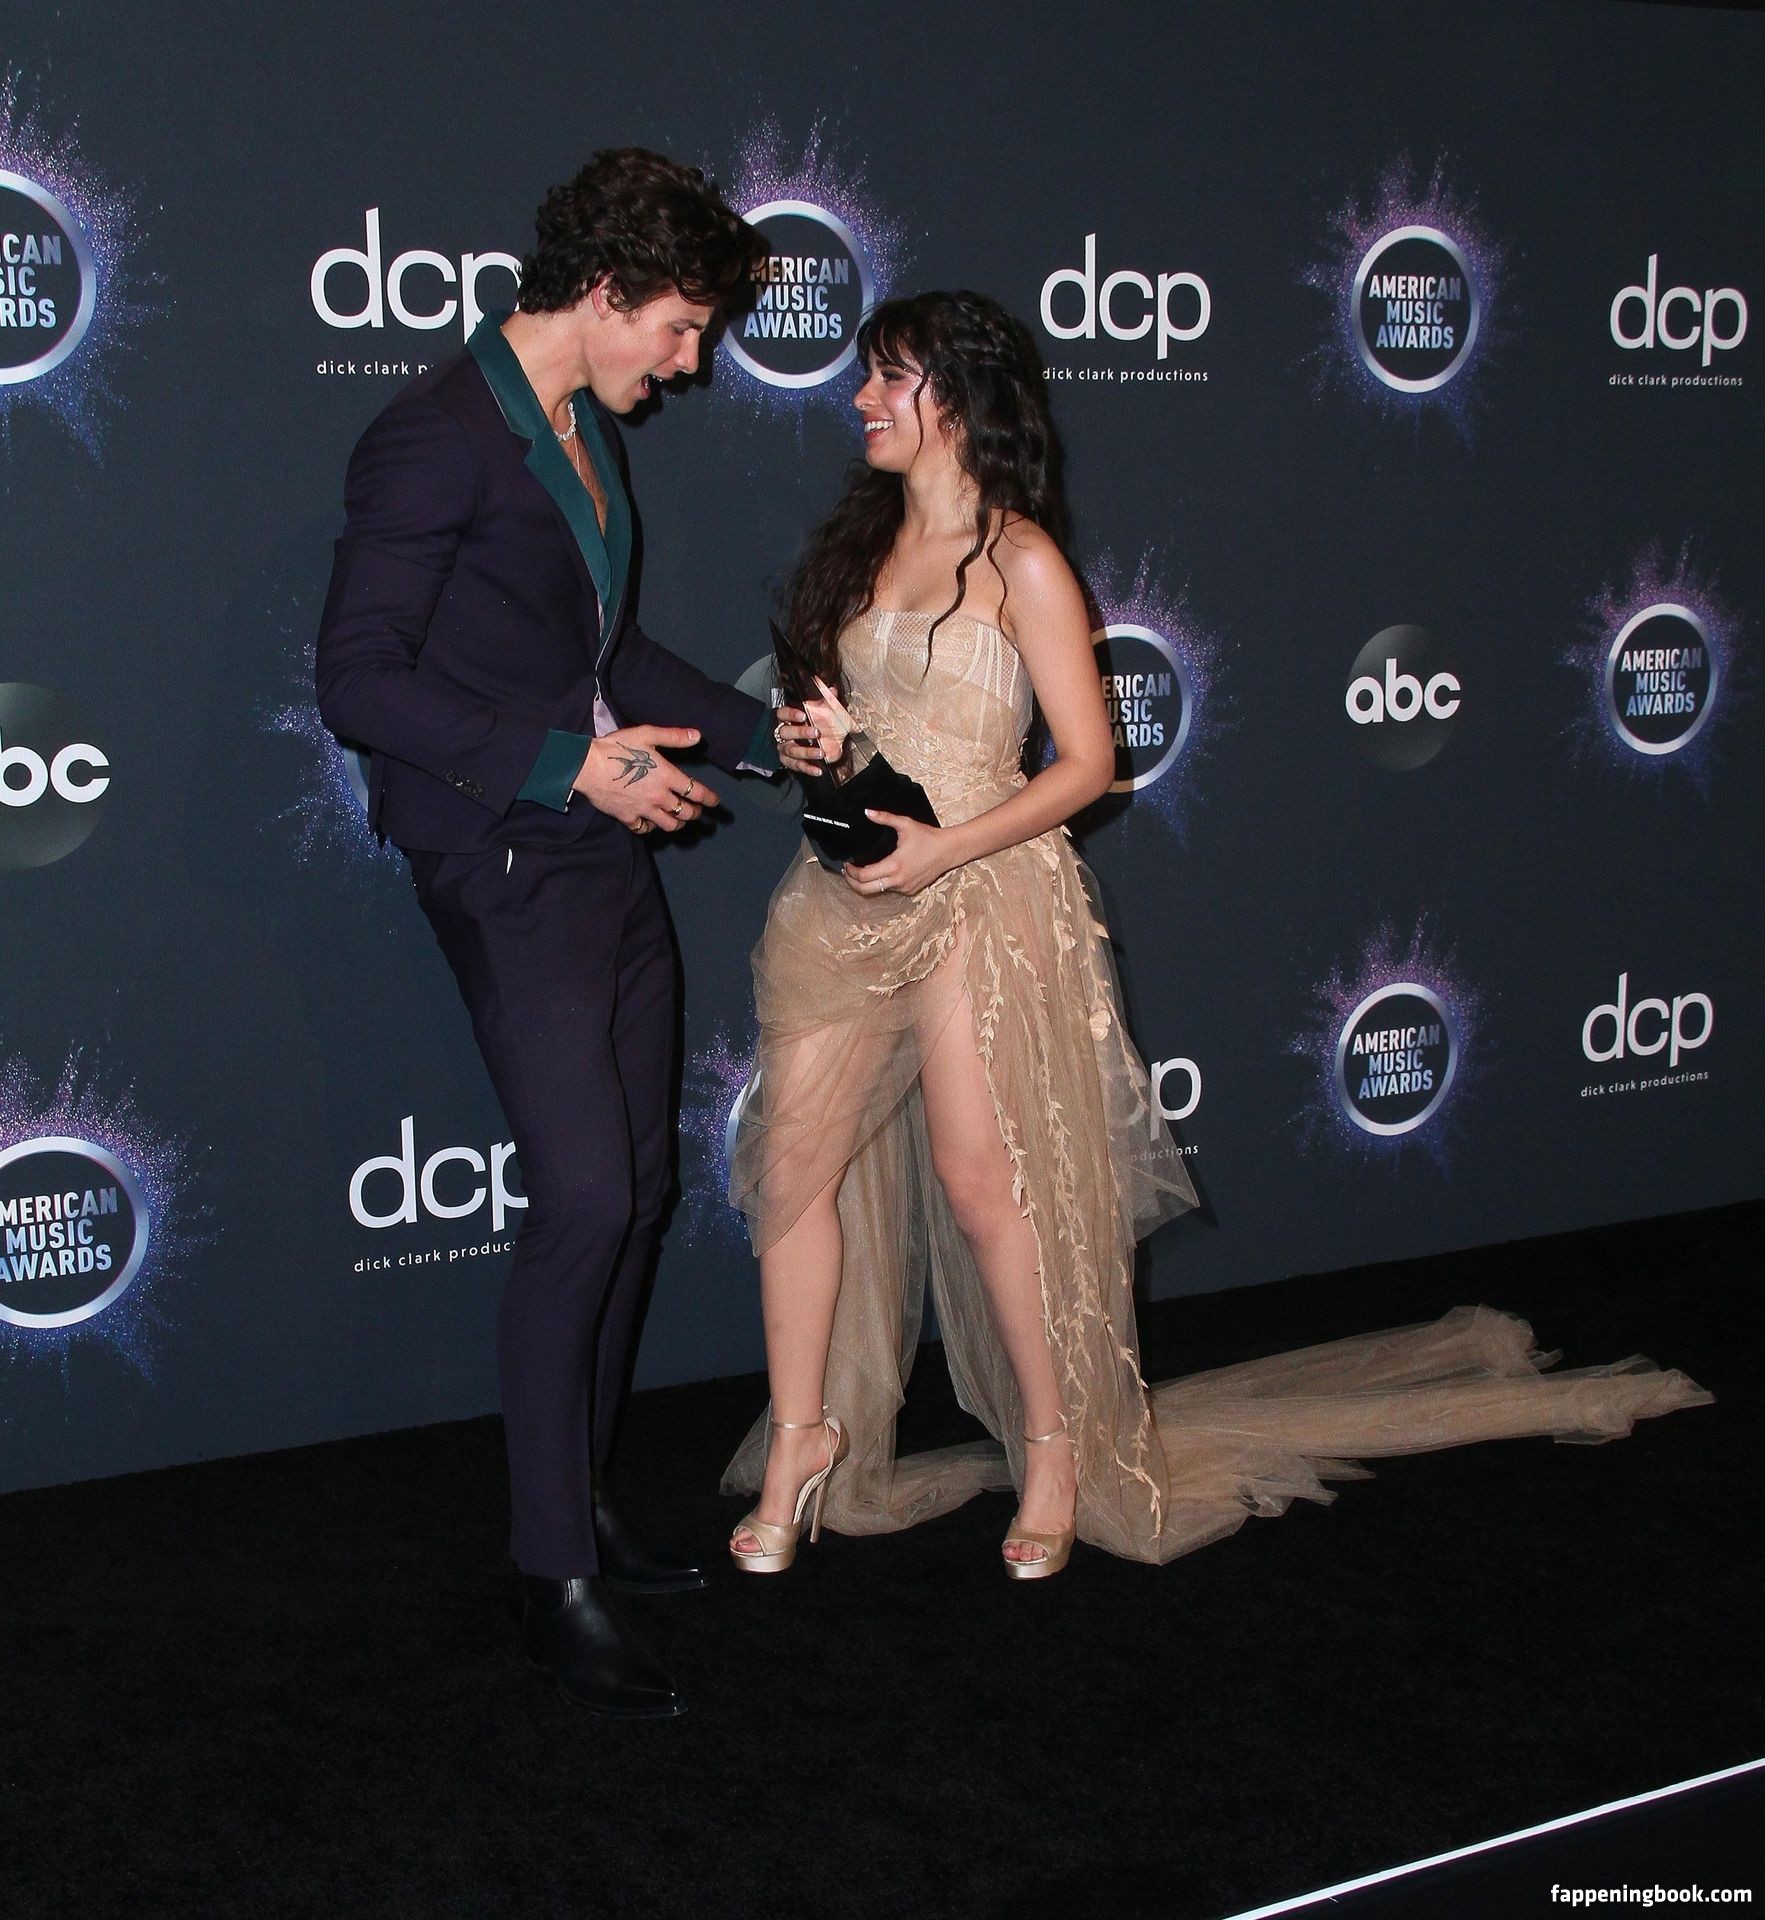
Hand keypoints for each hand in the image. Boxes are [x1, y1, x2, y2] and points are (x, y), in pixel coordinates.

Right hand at [570, 725, 718, 834]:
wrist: (588, 766)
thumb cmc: (617, 748)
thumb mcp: (647, 734)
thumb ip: (673, 737)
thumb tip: (697, 736)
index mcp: (667, 777)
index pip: (696, 792)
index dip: (710, 798)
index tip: (715, 802)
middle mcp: (659, 797)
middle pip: (686, 812)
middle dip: (696, 812)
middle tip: (698, 811)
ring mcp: (644, 810)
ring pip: (670, 825)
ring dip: (679, 823)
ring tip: (681, 819)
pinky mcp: (628, 818)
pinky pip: (645, 829)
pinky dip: (652, 828)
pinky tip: (653, 823)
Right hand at [773, 705, 827, 778]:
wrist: (808, 741)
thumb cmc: (810, 723)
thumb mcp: (819, 710)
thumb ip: (825, 700)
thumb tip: (832, 690)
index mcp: (786, 718)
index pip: (782, 714)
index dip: (791, 715)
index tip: (803, 715)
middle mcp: (782, 734)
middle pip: (785, 733)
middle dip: (800, 732)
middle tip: (816, 732)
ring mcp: (784, 749)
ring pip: (791, 751)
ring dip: (806, 752)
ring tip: (820, 752)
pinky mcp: (789, 762)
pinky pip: (797, 766)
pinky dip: (808, 769)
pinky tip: (818, 770)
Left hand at [843, 812, 952, 898]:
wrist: (948, 850)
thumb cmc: (928, 837)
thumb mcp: (905, 824)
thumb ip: (885, 817)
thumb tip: (867, 812)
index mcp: (894, 866)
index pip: (863, 877)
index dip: (850, 872)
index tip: (847, 864)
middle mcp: (898, 880)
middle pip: (865, 890)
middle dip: (852, 883)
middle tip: (847, 873)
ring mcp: (904, 888)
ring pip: (878, 891)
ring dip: (868, 884)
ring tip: (861, 872)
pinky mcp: (910, 891)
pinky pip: (891, 890)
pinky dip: (883, 884)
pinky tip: (881, 874)